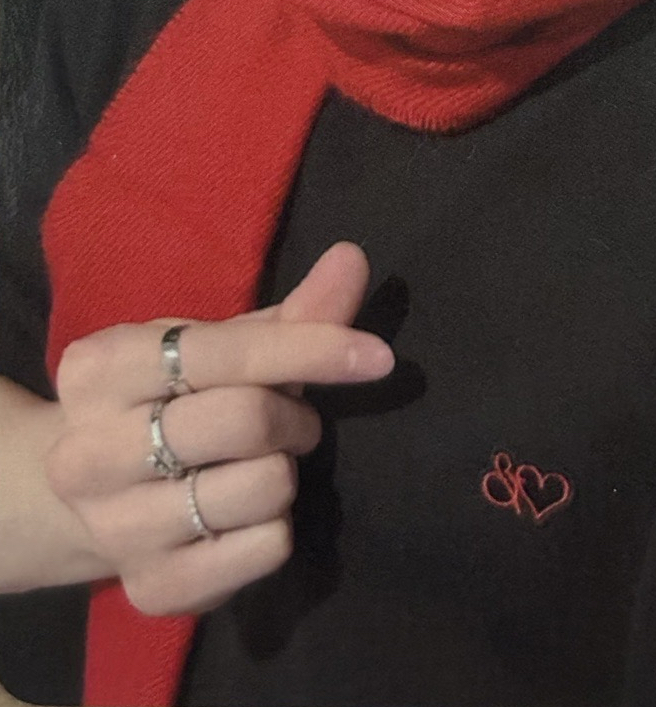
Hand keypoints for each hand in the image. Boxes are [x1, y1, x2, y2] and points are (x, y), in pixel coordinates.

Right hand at [44, 243, 391, 615]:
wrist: (84, 500)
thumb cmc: (165, 401)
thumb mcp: (213, 347)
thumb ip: (290, 312)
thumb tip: (352, 259)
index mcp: (99, 369)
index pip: (224, 351)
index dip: (314, 348)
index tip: (378, 356)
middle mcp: (90, 452)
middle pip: (246, 420)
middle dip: (296, 415)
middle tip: (293, 419)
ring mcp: (115, 528)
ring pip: (264, 486)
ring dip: (287, 470)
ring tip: (261, 462)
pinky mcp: (152, 589)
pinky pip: (265, 549)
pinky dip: (278, 526)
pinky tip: (246, 514)